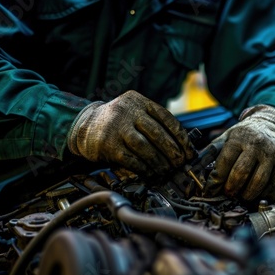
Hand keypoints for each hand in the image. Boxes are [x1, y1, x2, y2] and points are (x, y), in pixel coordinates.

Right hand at [67, 90, 194, 177]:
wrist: (84, 125)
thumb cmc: (117, 123)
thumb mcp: (135, 113)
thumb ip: (154, 124)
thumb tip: (181, 147)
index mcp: (138, 101)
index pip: (166, 118)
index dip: (181, 137)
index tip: (189, 151)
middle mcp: (127, 111)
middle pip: (157, 133)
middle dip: (172, 151)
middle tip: (180, 163)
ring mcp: (116, 127)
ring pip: (145, 147)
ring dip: (159, 162)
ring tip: (167, 170)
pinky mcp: (107, 144)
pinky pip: (131, 159)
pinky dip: (144, 168)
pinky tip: (151, 173)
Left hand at [204, 105, 274, 200]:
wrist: (273, 124)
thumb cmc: (246, 134)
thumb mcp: (227, 136)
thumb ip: (211, 152)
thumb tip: (193, 169)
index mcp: (239, 137)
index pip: (225, 162)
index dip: (216, 180)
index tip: (211, 190)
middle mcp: (257, 144)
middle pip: (241, 174)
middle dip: (231, 188)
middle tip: (227, 193)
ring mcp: (272, 153)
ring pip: (258, 182)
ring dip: (246, 194)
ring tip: (241, 195)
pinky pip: (272, 185)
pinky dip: (262, 193)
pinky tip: (255, 192)